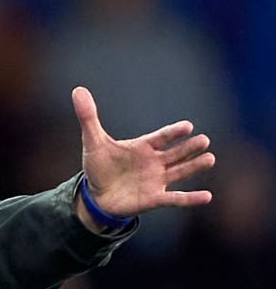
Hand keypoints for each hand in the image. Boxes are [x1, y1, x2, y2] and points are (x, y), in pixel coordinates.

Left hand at [72, 86, 215, 224]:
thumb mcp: (93, 141)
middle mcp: (154, 162)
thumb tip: (78, 90)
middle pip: (175, 153)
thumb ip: (88, 117)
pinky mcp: (154, 198)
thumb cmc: (99, 166)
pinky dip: (190, 198)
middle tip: (204, 140)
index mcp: (143, 147)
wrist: (96, 196)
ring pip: (180, 172)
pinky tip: (207, 196)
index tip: (187, 126)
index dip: (173, 133)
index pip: (161, 137)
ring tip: (210, 158)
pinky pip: (175, 199)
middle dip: (189, 147)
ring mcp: (156, 180)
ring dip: (194, 166)